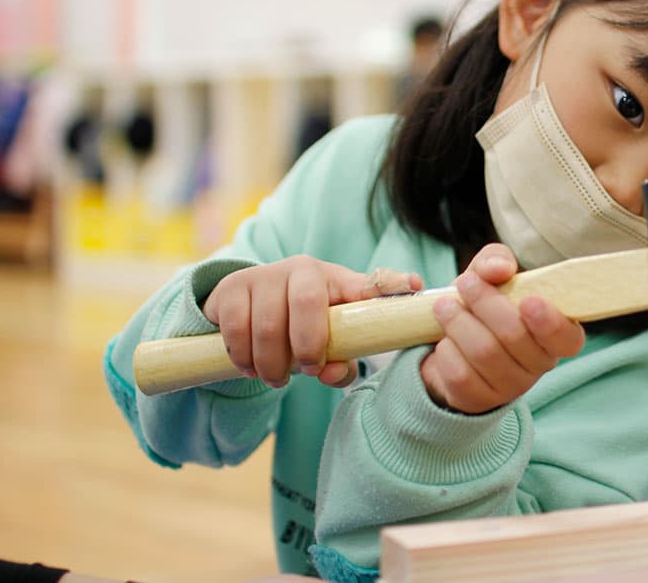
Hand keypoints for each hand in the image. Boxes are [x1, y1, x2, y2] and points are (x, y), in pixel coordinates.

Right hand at [203, 255, 422, 388]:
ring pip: (268, 323)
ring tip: (276, 378)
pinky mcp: (233, 287)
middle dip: (306, 346)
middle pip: (308, 303)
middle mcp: (304, 269)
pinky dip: (243, 356)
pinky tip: (250, 367)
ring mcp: (266, 274)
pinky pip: (236, 327)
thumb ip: (340, 362)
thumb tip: (335, 373)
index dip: (393, 283)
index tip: (414, 286)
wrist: (244, 308)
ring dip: (271, 362)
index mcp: (337, 281)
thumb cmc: (298, 327)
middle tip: (304, 371)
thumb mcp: (325, 342)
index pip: (369, 281)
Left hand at [421, 244, 584, 413]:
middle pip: (514, 335)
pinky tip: (445, 340)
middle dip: (485, 303)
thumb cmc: (483, 308)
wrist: (451, 347)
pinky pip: (460, 374)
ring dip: (458, 322)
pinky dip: (447, 350)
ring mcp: (510, 386)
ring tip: (443, 306)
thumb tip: (499, 268)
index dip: (550, 323)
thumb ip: (496, 261)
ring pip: (484, 352)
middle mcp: (539, 364)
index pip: (569, 339)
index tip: (528, 300)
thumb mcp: (490, 276)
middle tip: (465, 282)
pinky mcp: (479, 400)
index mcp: (554, 334)